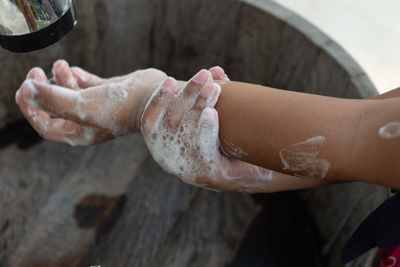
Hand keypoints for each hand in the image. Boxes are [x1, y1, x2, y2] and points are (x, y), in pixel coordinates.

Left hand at [16, 60, 166, 145]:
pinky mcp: (110, 94)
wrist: (154, 99)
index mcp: (80, 133)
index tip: (25, 88)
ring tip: (60, 65)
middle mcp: (89, 122)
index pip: (46, 126)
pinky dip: (78, 78)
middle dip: (44, 91)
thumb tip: (27, 90)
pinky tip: (72, 69)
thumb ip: (52, 99)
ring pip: (73, 96)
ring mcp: (100, 108)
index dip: (31, 109)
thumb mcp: (81, 106)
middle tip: (36, 73)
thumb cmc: (120, 108)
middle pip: (57, 109)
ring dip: (62, 80)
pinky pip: (89, 87)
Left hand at [142, 67, 294, 192]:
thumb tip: (288, 152)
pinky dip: (161, 98)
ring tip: (205, 75)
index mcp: (203, 172)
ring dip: (186, 95)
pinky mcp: (152, 134)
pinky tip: (171, 81)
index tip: (212, 113)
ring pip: (170, 119)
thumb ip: (259, 160)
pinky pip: (152, 114)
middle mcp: (178, 163)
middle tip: (214, 84)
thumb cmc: (230, 159)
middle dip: (199, 105)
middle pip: (185, 131)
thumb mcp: (247, 165)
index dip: (205, 134)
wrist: (195, 157)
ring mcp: (162, 148)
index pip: (201, 154)